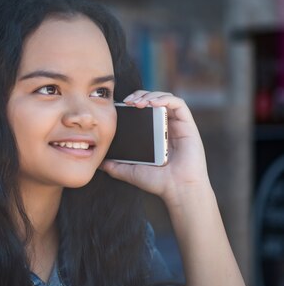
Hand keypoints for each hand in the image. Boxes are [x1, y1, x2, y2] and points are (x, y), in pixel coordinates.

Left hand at [100, 91, 210, 205]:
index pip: (144, 110)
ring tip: (137, 102)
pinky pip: (179, 104)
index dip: (133, 103)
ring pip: (166, 98)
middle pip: (154, 100)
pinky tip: (152, 103)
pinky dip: (165, 99)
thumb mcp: (129, 171)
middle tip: (127, 101)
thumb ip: (114, 166)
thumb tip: (98, 163)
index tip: (120, 106)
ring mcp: (178, 125)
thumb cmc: (158, 182)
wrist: (177, 190)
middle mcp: (166, 127)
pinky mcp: (188, 125)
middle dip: (139, 95)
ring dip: (150, 94)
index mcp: (155, 134)